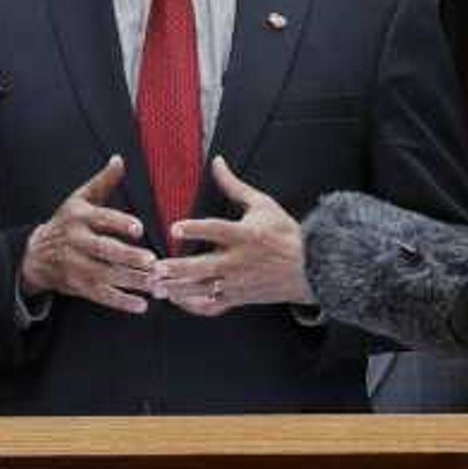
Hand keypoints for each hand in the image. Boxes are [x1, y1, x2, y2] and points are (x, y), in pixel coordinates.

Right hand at [18, 156, 156, 314]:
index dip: (120, 223)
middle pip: (103, 250)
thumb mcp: (80, 199)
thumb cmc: (67, 222)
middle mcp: (75, 241)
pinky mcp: (78, 285)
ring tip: (155, 284)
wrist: (36, 254)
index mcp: (79, 216)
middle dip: (128, 257)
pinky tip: (141, 305)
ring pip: (105, 275)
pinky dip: (121, 302)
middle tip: (152, 261)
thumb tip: (120, 160)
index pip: (101, 219)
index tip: (139, 229)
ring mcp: (75, 265)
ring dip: (132, 281)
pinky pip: (101, 295)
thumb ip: (103, 182)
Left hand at [157, 154, 309, 315]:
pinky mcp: (239, 298)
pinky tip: (176, 300)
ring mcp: (238, 283)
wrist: (310, 268)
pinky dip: (194, 306)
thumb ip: (234, 185)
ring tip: (156, 287)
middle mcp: (240, 261)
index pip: (217, 230)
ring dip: (179, 290)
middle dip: (179, 269)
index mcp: (246, 235)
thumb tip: (216, 162)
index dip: (196, 229)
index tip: (175, 229)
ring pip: (204, 290)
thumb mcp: (262, 204)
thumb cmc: (284, 233)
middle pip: (205, 266)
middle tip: (156, 267)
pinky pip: (213, 306)